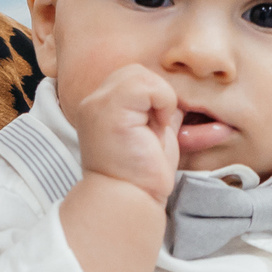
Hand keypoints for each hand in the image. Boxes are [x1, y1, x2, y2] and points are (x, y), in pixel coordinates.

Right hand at [65, 63, 180, 201]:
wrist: (128, 199)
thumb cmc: (142, 175)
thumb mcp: (154, 133)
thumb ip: (158, 111)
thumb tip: (178, 99)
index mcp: (101, 107)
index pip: (133, 79)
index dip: (152, 99)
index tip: (152, 132)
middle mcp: (93, 101)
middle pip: (135, 71)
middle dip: (155, 96)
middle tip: (155, 130)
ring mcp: (97, 103)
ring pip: (140, 74)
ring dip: (159, 99)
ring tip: (154, 130)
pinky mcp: (108, 109)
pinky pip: (146, 84)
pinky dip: (161, 102)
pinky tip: (155, 128)